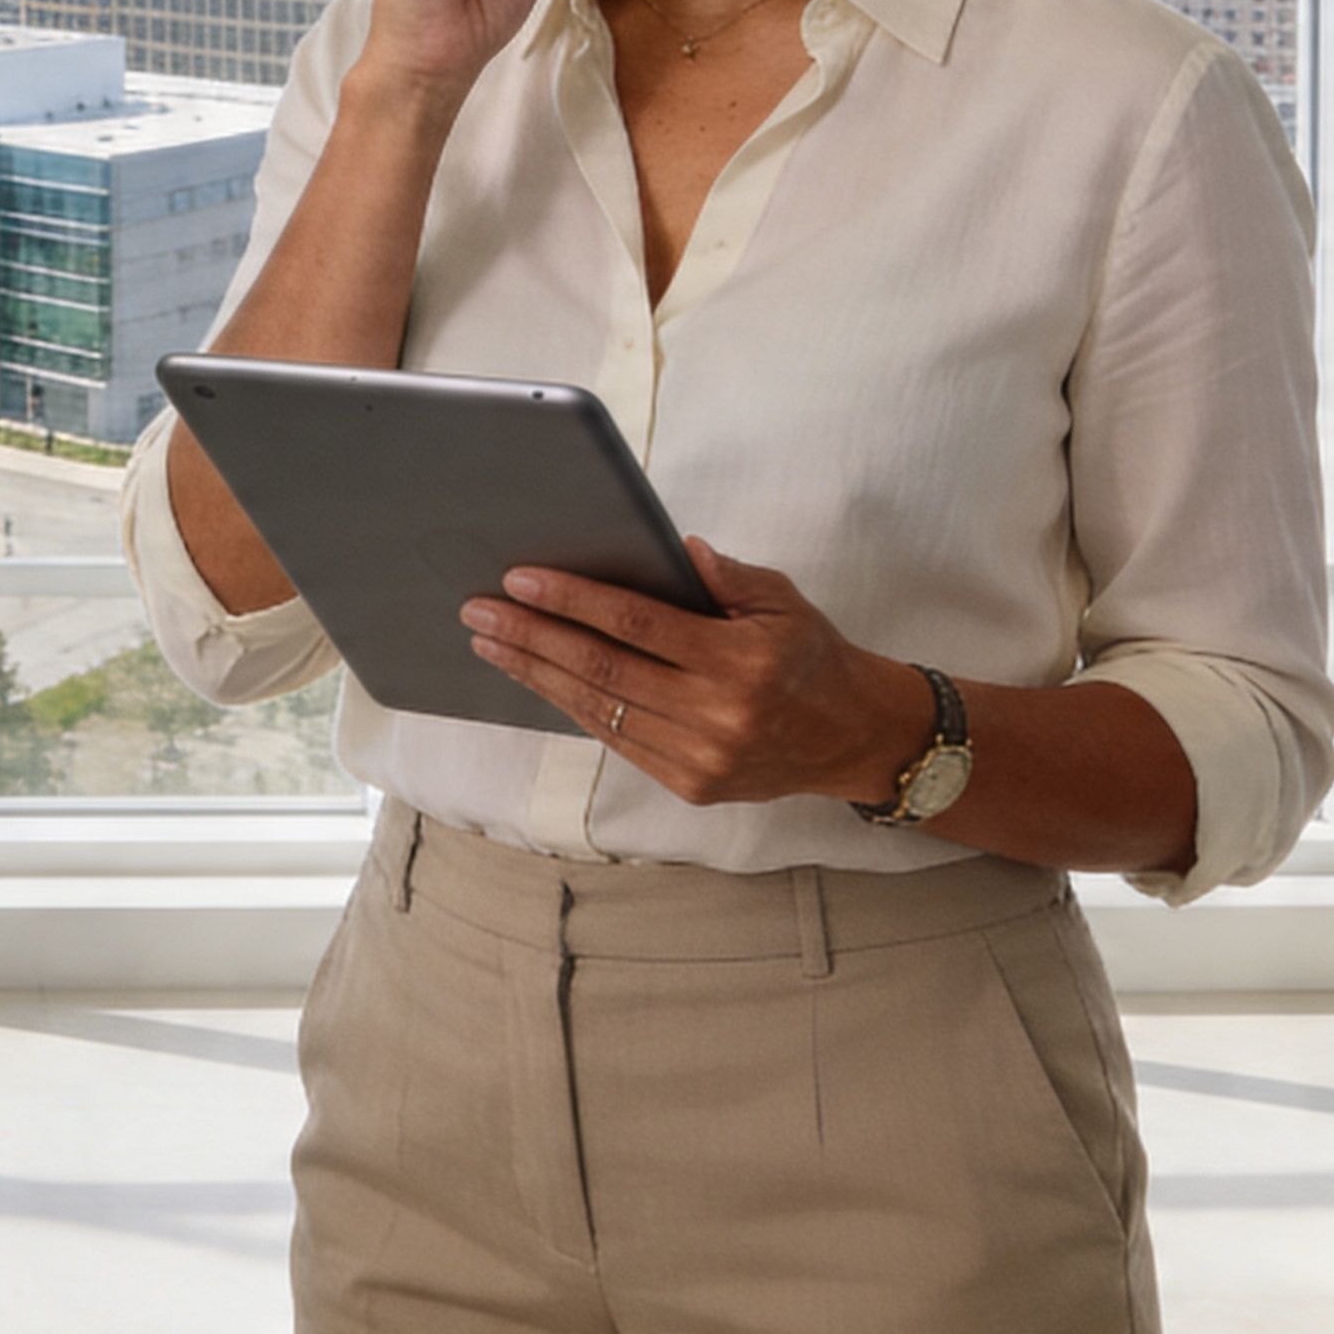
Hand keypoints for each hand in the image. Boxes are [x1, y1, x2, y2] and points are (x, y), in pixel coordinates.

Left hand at [459, 538, 918, 807]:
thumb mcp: (782, 600)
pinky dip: (571, 707)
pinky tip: (538, 679)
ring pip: (598, 710)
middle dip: (531, 638)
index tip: (519, 580)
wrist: (854, 738)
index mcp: (738, 660)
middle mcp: (715, 714)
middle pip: (601, 669)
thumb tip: (668, 548)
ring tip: (491, 645)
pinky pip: (615, 740)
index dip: (572, 600)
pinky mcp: (689, 785)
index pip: (636, 623)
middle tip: (479, 611)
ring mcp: (699, 757)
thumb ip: (725, 575)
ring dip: (536, 675)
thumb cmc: (811, 657)